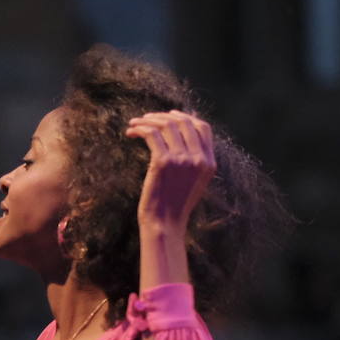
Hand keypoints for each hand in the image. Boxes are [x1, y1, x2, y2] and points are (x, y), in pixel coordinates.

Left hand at [126, 111, 216, 232]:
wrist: (164, 224)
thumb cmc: (174, 205)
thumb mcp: (193, 181)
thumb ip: (193, 160)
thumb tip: (181, 134)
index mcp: (209, 162)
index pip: (203, 128)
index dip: (186, 117)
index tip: (169, 116)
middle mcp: (198, 158)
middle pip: (183, 123)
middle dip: (162, 116)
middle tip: (146, 118)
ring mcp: (182, 159)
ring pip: (166, 125)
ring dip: (147, 120)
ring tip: (134, 123)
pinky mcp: (163, 162)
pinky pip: (151, 134)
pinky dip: (140, 129)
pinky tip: (131, 132)